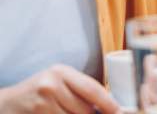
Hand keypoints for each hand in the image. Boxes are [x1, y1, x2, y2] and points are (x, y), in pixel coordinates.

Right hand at [0, 64, 119, 113]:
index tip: (120, 111)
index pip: (92, 88)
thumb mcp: (58, 82)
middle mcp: (52, 85)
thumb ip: (80, 90)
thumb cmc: (38, 92)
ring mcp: (42, 103)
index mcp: (62, 72)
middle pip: (84, 109)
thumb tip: (108, 105)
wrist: (6, 105)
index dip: (108, 103)